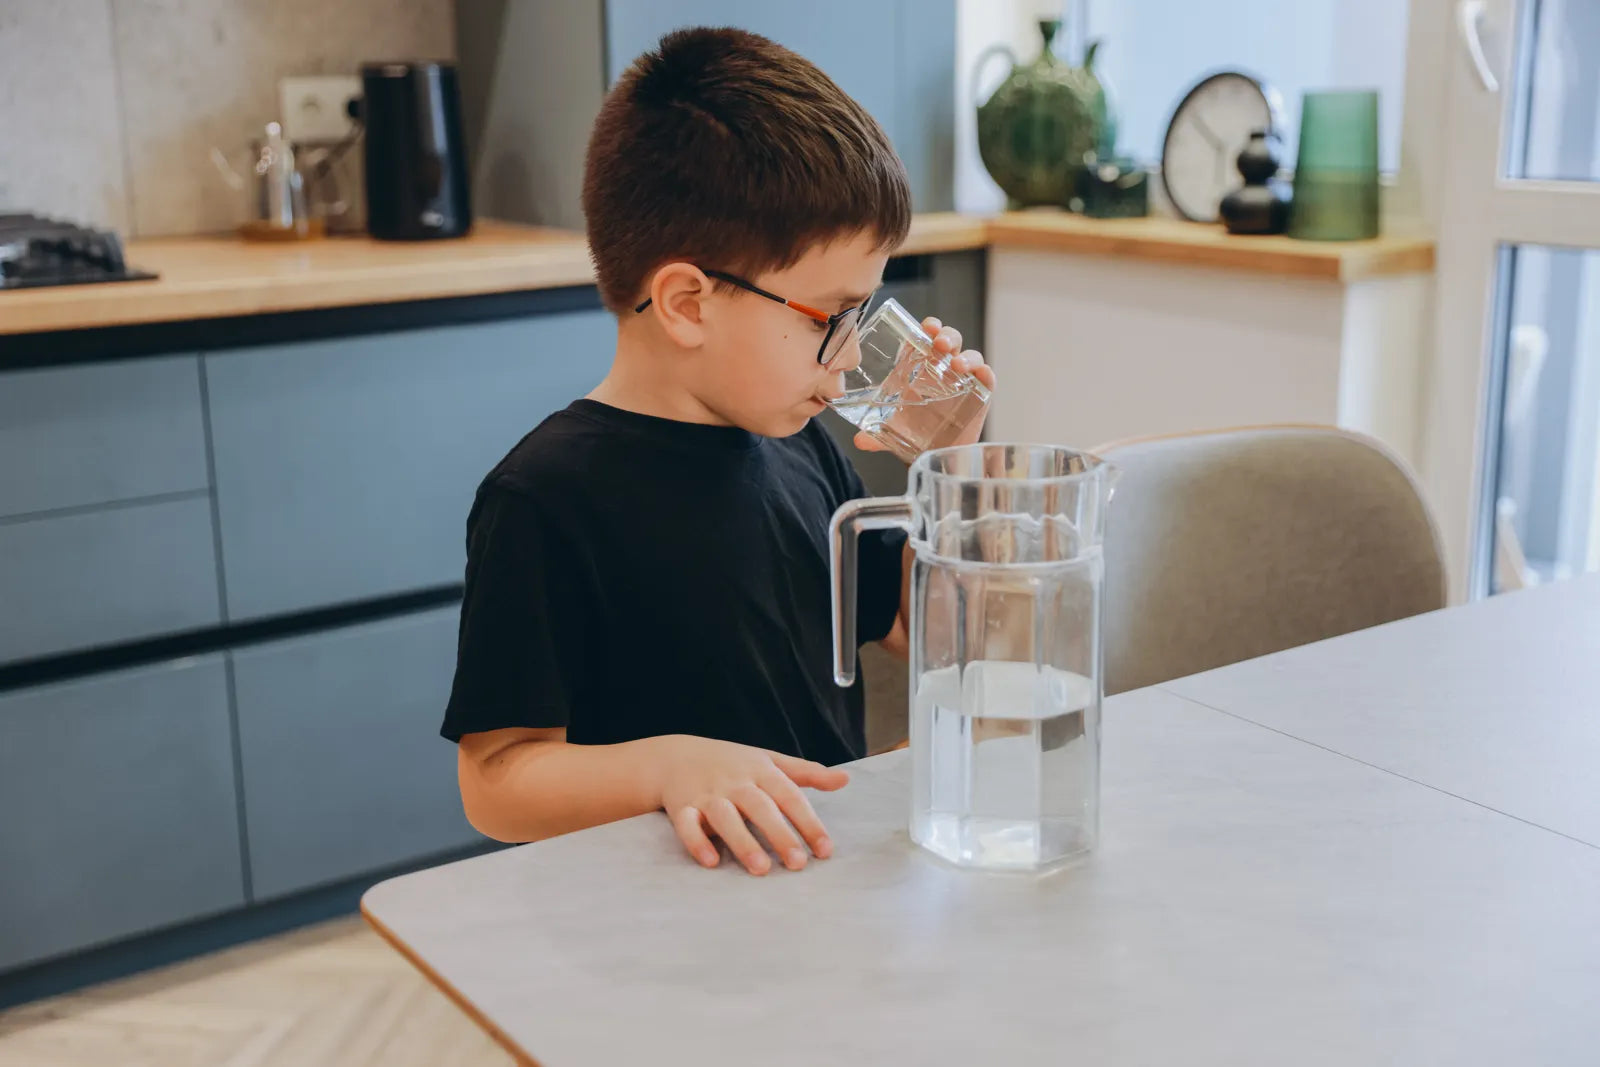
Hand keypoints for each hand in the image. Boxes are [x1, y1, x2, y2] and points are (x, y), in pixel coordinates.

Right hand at [649, 735, 848, 874]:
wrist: (676, 756)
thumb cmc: (733, 763)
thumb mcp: (770, 761)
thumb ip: (807, 773)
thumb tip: (845, 779)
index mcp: (760, 770)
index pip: (789, 796)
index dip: (808, 822)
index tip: (824, 850)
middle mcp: (735, 781)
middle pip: (760, 807)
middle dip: (780, 835)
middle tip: (799, 864)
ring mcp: (707, 794)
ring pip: (725, 818)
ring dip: (743, 842)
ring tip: (761, 868)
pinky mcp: (682, 807)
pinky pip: (688, 825)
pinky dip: (697, 842)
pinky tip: (711, 862)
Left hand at [853, 316, 994, 453]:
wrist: (937, 457)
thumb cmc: (916, 436)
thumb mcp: (892, 434)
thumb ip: (876, 436)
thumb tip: (859, 440)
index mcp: (921, 370)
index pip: (925, 339)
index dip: (927, 328)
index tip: (925, 327)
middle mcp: (944, 370)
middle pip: (950, 341)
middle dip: (946, 335)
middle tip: (939, 343)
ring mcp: (964, 382)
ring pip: (970, 356)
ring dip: (965, 356)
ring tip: (956, 365)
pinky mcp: (981, 397)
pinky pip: (987, 379)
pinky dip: (985, 374)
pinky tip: (981, 374)